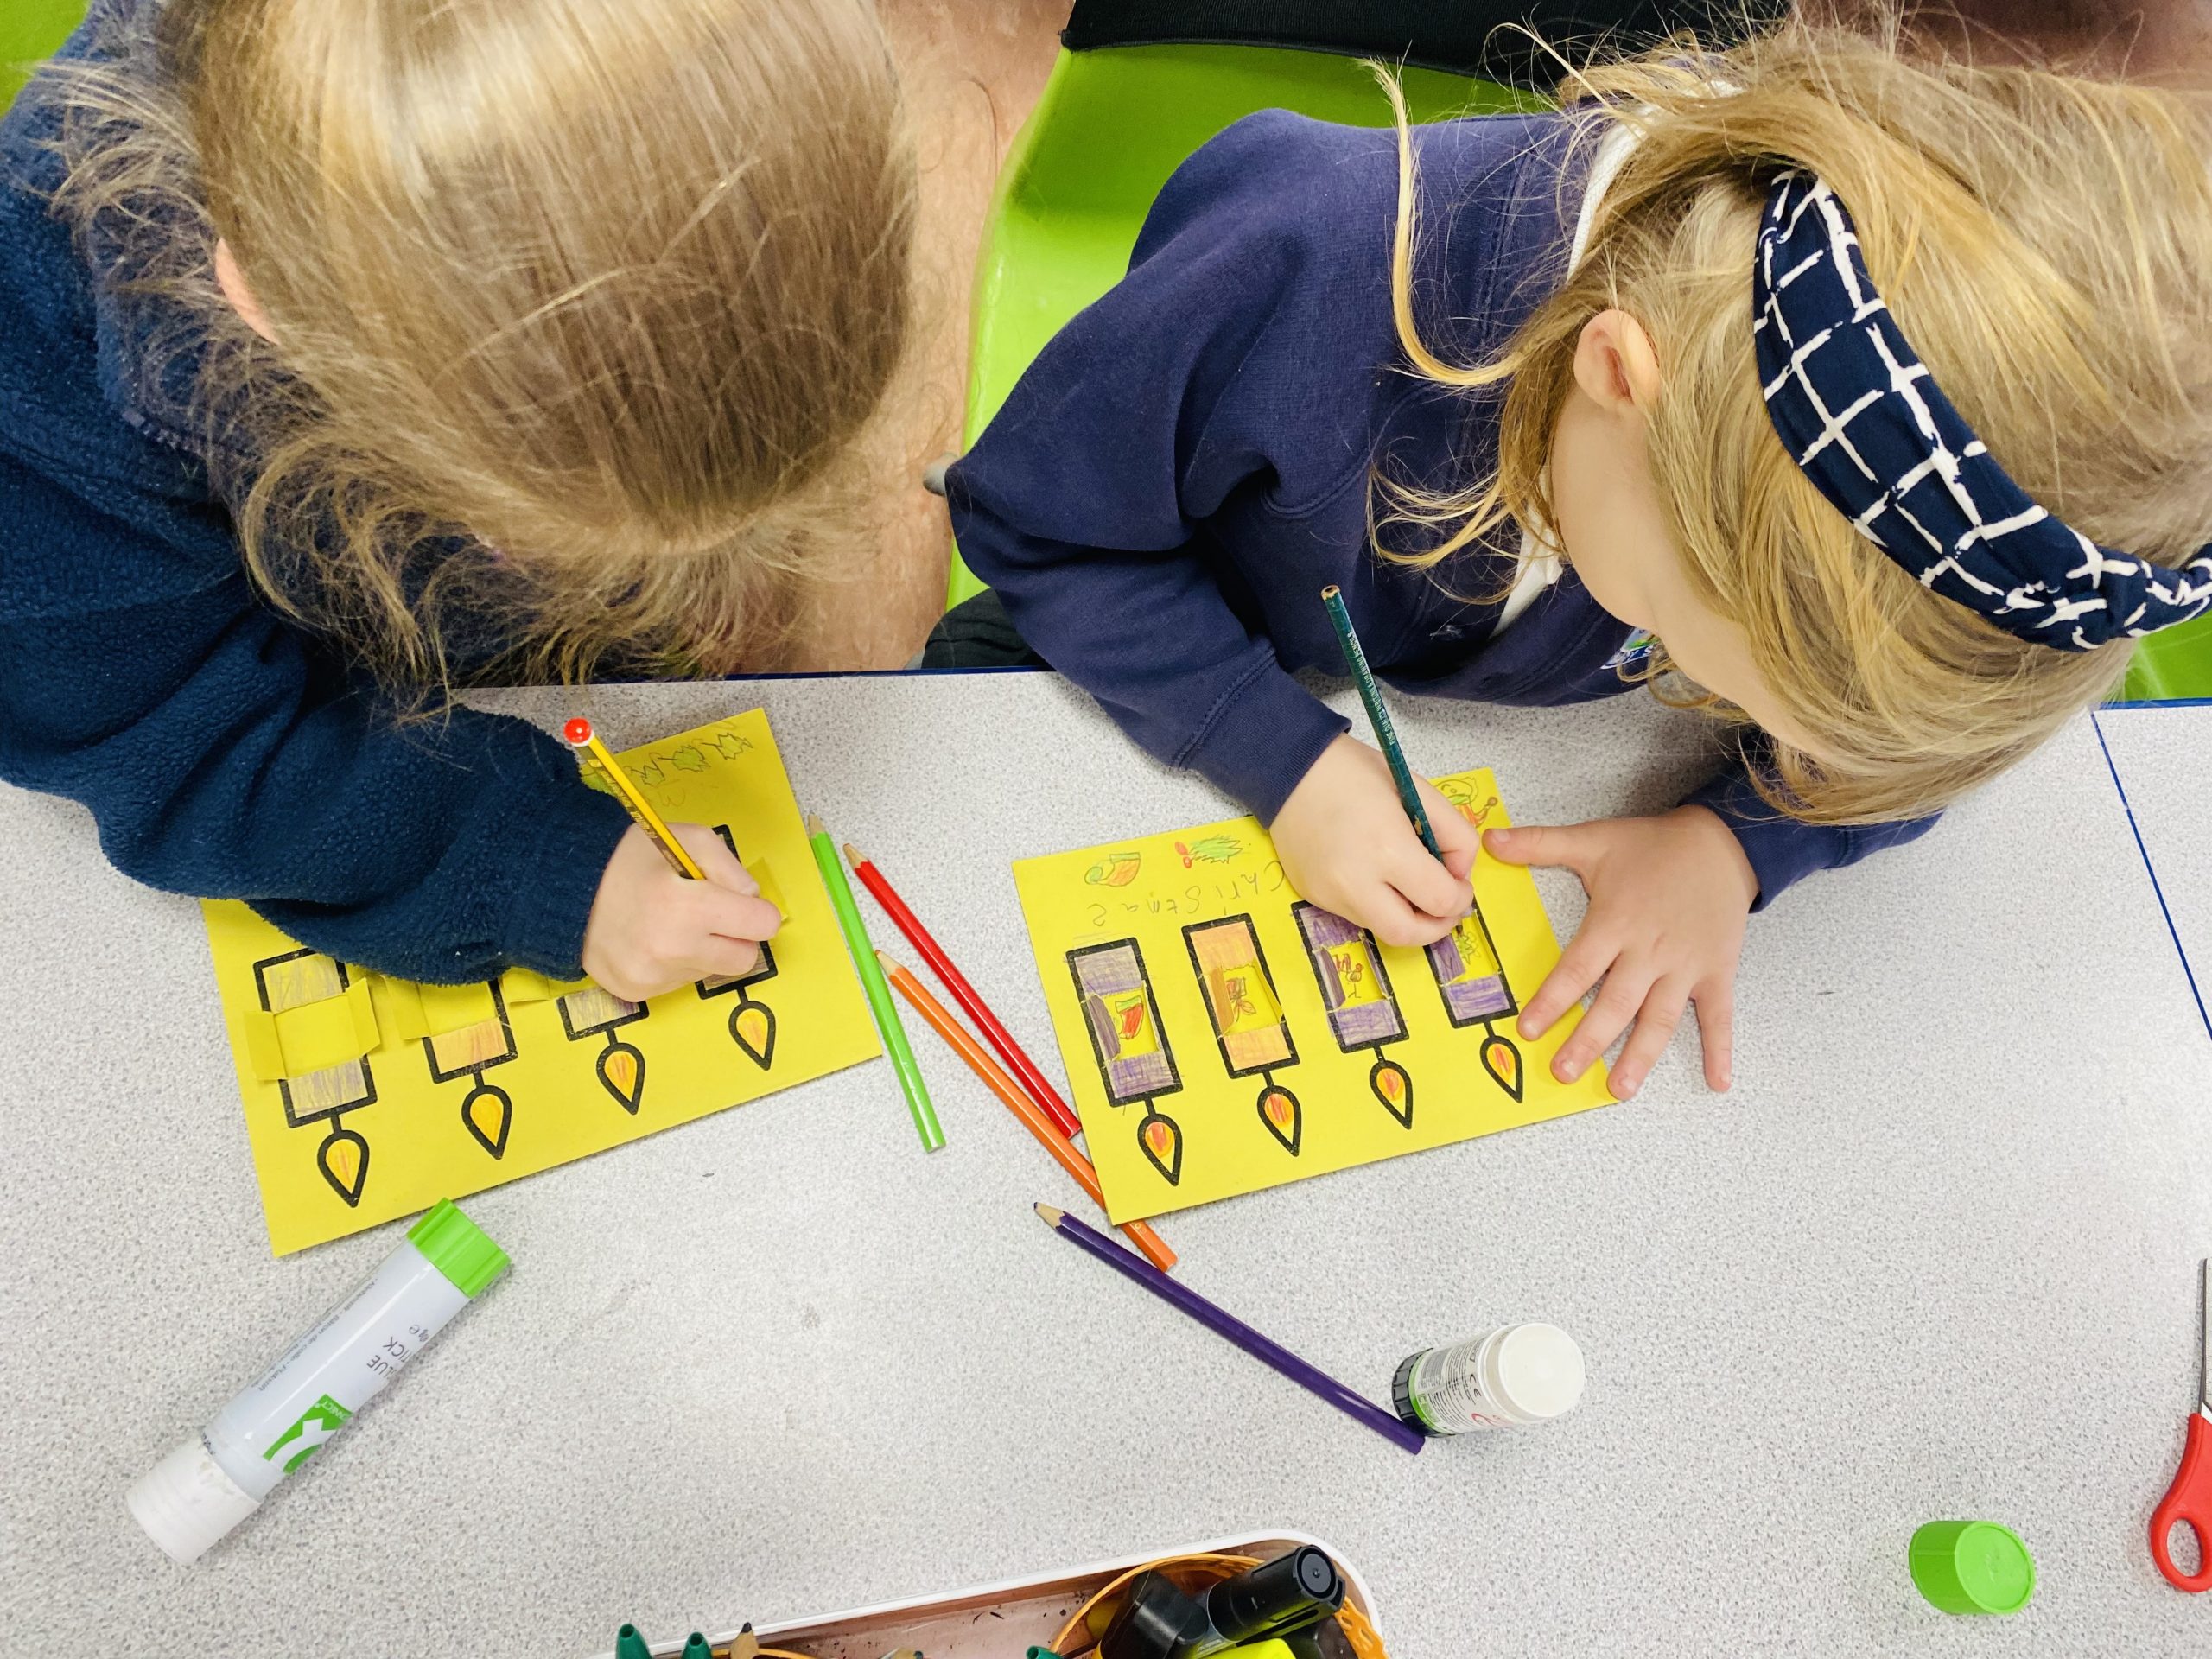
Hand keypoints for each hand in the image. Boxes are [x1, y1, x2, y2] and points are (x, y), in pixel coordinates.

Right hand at [580, 823, 782, 1000]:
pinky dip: (675, 964)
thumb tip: (753, 900)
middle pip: (744, 958)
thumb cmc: (626, 856)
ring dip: (702, 949)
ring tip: (669, 922)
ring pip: (710, 971)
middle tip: (709, 914)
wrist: (560, 886)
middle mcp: (671, 949)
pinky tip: (651, 939)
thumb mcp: (686, 839)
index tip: (742, 903)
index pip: (760, 925)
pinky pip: (680, 983)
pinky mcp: (636, 992)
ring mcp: (652, 976)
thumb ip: (730, 868)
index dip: (757, 911)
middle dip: (736, 936)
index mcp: (685, 906)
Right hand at [1272, 734, 1480, 947]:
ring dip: (1404, 917)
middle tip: (1443, 907)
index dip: (1460, 897)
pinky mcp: (1311, 895)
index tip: (1459, 883)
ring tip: (1409, 888)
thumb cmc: (1357, 774)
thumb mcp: (1420, 791)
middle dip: (1436, 927)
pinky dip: (1375, 905)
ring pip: (1380, 929)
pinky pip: (1354, 914)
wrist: (1290, 769)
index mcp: (1388, 848)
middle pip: (1408, 934)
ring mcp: (1328, 894)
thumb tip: (1458, 874)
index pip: (1440, 900)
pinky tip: (1375, 877)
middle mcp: (1355, 882)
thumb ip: (1455, 834)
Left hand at [1485, 805, 1755, 1097]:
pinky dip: (1720, 1049)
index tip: (1528, 1029)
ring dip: (1640, 1056)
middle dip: (1587, 1041)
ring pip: (1659, 1018)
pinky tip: (1718, 1081)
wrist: (1722, 841)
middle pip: (1614, 1004)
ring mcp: (1685, 966)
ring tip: (1619, 1089)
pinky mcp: (1717, 971)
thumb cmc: (1653, 844)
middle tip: (1562, 1071)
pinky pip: (1718, 1015)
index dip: (1552, 1001)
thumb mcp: (1594, 839)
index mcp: (1615, 923)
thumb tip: (1488, 840)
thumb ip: (1539, 844)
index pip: (1577, 969)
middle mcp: (1649, 951)